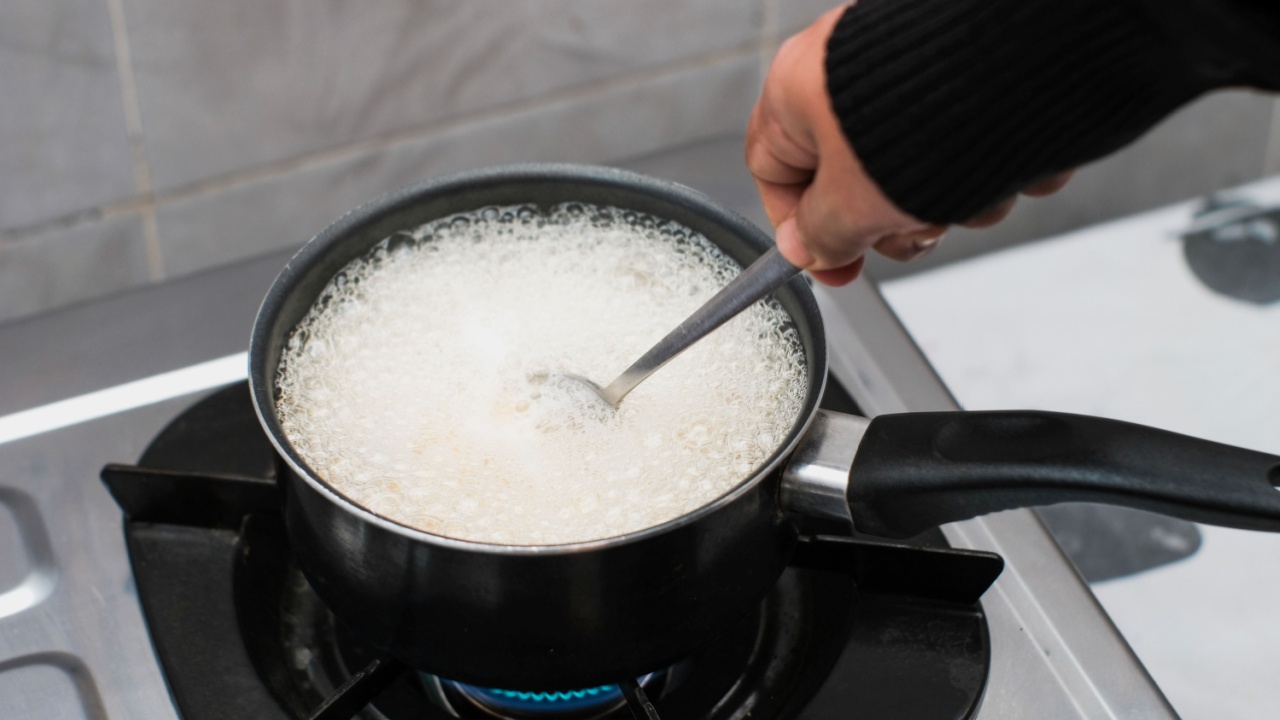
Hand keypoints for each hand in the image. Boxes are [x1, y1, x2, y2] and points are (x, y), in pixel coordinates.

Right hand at [745, 5, 1071, 285]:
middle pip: (853, 179)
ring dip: (952, 200)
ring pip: (922, 172)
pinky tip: (1007, 161)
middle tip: (916, 227)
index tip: (828, 263)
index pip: (773, 170)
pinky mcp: (974, 80)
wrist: (1032, 60)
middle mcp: (853, 73)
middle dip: (891, 218)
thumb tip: (805, 250)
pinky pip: (971, 146)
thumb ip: (820, 235)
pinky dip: (992, 167)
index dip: (798, 228)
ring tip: (972, 188)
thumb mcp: (853, 203)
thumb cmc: (931, 107)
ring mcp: (917, 73)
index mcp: (800, 87)